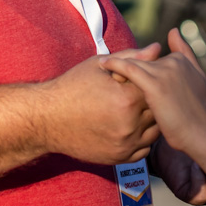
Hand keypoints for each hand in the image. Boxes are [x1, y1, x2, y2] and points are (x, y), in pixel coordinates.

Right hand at [38, 45, 160, 164]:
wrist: (47, 118)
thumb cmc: (72, 87)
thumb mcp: (100, 66)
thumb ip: (131, 58)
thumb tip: (157, 48)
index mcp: (128, 99)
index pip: (155, 88)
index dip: (148, 82)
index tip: (138, 80)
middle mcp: (130, 124)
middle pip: (157, 111)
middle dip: (151, 102)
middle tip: (137, 96)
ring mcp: (125, 144)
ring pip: (154, 132)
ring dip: (149, 122)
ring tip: (135, 111)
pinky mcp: (119, 158)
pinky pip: (144, 150)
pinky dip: (141, 139)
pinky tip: (129, 128)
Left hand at [98, 29, 205, 153]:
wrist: (200, 133)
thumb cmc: (196, 114)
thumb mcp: (194, 82)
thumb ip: (184, 60)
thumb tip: (173, 33)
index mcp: (181, 60)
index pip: (152, 56)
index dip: (138, 64)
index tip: (123, 71)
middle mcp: (173, 61)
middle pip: (142, 58)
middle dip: (127, 63)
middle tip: (109, 70)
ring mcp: (164, 72)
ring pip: (135, 61)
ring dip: (118, 64)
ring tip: (102, 70)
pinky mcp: (155, 84)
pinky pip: (129, 69)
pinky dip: (115, 64)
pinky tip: (104, 65)